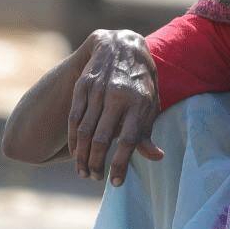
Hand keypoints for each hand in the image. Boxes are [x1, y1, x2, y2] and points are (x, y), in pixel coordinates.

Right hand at [66, 29, 164, 185]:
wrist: (122, 46)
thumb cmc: (140, 83)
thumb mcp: (150, 105)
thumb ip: (147, 131)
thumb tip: (157, 158)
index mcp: (139, 103)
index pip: (129, 140)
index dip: (121, 164)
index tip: (116, 182)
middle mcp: (118, 97)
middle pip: (102, 138)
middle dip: (96, 163)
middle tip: (95, 177)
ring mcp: (98, 90)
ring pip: (84, 131)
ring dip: (81, 156)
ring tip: (83, 171)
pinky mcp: (83, 86)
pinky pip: (74, 118)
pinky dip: (73, 139)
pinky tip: (74, 152)